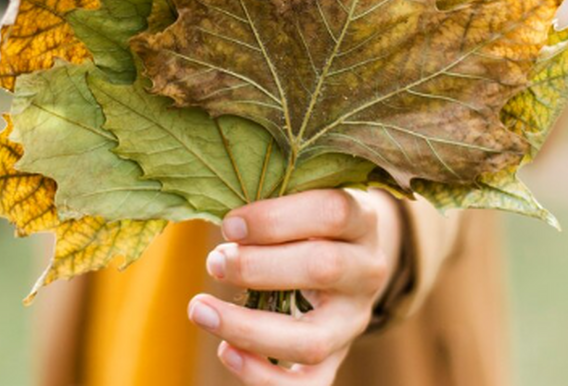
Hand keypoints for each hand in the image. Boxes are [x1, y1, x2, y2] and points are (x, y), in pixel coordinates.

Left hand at [187, 188, 402, 384]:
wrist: (346, 262)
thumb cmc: (307, 222)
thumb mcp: (303, 199)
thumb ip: (272, 200)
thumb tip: (219, 222)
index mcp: (363, 221)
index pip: (332, 212)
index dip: (276, 218)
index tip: (229, 225)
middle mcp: (367, 271)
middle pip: (323, 269)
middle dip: (257, 267)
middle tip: (214, 262)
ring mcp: (353, 321)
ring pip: (312, 340)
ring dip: (248, 328)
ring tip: (200, 309)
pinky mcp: (336, 358)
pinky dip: (262, 376)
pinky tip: (226, 352)